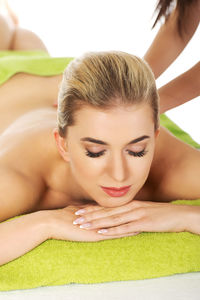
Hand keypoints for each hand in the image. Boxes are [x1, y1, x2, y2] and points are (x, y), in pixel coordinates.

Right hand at [47, 205, 138, 241]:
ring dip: (134, 221)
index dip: (126, 205)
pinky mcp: (97, 234)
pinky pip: (115, 233)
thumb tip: (88, 209)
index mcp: (96, 210)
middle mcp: (100, 215)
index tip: (137, 203)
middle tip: (147, 208)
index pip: (114, 207)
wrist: (52, 223)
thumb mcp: (75, 212)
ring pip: (121, 222)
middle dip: (134, 210)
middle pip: (121, 212)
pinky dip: (127, 232)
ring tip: (147, 220)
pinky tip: (137, 232)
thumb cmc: (60, 218)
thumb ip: (84, 210)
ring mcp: (100, 224)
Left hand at [73, 200, 191, 235]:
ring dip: (96, 222)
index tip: (79, 210)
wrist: (177, 215)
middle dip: (89, 215)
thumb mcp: (143, 210)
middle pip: (106, 212)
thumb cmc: (160, 213)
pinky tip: (101, 232)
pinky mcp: (142, 223)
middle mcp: (130, 207)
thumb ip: (130, 212)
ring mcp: (136, 215)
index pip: (107, 207)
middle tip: (74, 218)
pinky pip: (124, 228)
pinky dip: (112, 230)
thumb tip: (118, 215)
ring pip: (112, 219)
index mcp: (129, 204)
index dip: (92, 209)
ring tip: (82, 225)